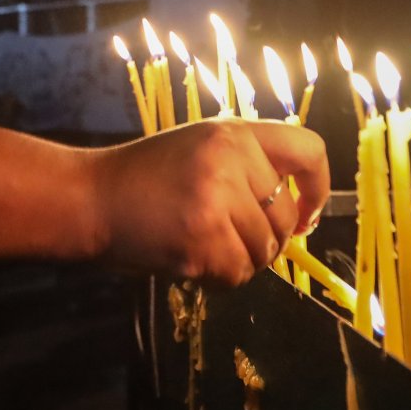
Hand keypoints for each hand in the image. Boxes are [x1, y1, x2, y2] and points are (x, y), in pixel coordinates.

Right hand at [91, 118, 328, 284]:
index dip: (318, 189)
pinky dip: (221, 278)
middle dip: (267, 237)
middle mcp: (230, 159)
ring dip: (242, 260)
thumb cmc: (148, 175)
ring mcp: (215, 201)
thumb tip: (302, 211)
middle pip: (285, 216)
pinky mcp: (200, 241)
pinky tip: (194, 261)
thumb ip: (249, 165)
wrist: (92, 198)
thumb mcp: (202, 147)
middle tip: (231, 236)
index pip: (309, 151)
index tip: (305, 214)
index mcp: (234, 131)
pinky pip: (238, 274)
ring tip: (206, 246)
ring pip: (265, 251)